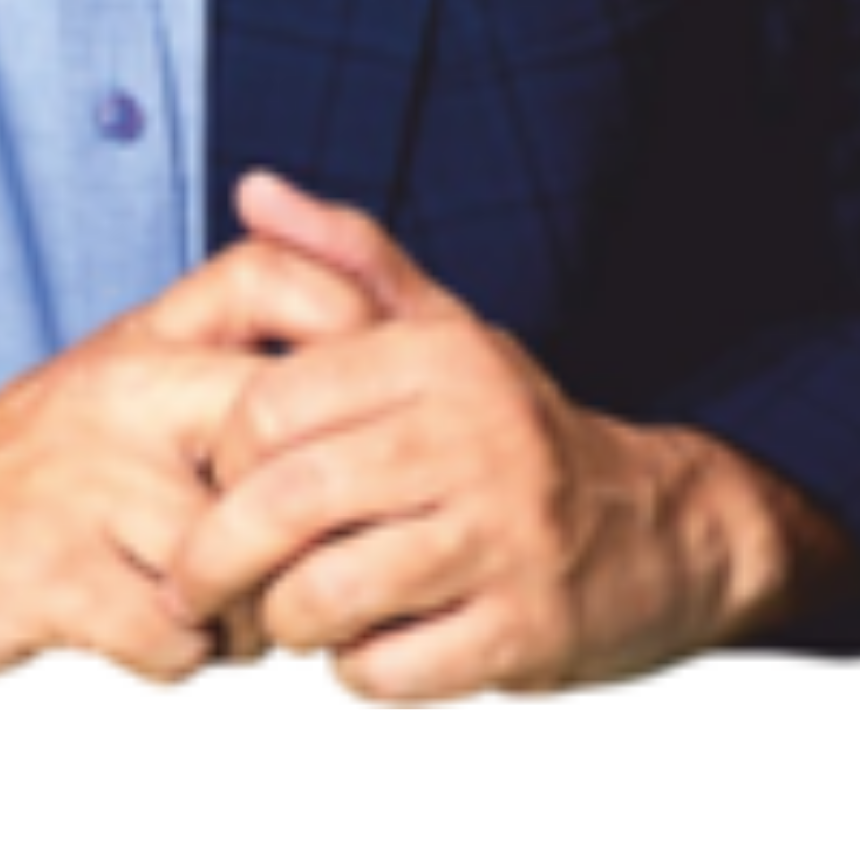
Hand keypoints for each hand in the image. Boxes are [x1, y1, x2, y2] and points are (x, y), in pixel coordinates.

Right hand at [0, 229, 389, 684]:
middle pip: (283, 425)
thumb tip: (351, 371)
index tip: (373, 407)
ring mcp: (87, 481)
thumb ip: (205, 367)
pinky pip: (177, 634)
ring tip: (211, 610)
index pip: (281, 278)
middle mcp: (120, 391)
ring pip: (242, 550)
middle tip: (297, 555)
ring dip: (246, 604)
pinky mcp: (55, 573)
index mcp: (138, 339)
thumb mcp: (104, 389)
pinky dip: (178, 657)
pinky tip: (143, 638)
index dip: (357, 326)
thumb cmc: (5, 480)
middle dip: (311, 513)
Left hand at [161, 171, 858, 703]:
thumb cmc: (515, 432)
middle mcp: (476, 439)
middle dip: (218, 558)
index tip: (217, 486)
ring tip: (289, 611)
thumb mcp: (442, 329)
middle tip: (199, 582)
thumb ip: (346, 257)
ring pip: (331, 593)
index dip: (220, 458)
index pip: (270, 404)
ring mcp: (506, 540)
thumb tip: (253, 190)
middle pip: (288, 502)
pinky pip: (390, 668)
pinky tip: (370, 642)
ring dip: (286, 618)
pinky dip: (357, 668)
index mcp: (441, 361)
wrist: (660, 531)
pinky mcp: (526, 631)